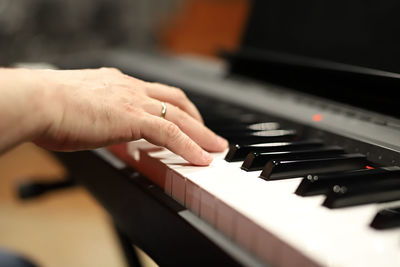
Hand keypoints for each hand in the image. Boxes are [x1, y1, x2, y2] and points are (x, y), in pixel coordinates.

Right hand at [31, 67, 227, 164]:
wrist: (38, 102)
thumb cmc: (49, 108)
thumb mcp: (82, 110)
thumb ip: (100, 118)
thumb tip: (106, 131)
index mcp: (119, 83)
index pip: (157, 95)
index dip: (176, 109)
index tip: (186, 121)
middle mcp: (131, 88)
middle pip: (177, 102)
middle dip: (198, 119)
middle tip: (210, 136)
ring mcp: (134, 101)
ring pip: (180, 117)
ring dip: (202, 134)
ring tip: (216, 149)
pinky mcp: (133, 117)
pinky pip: (171, 133)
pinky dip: (190, 147)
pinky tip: (202, 159)